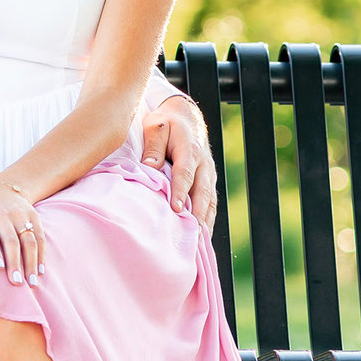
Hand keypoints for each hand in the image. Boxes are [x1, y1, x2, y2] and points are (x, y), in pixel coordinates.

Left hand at [0, 180, 45, 285]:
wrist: (3, 191)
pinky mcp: (34, 217)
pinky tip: (40, 271)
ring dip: (31, 262)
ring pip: (28, 240)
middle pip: (11, 241)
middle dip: (15, 263)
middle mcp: (2, 216)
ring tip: (31, 283)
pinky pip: (40, 237)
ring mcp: (20, 216)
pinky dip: (41, 254)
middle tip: (16, 284)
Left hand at [139, 92, 217, 231]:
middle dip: (198, 214)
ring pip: (210, 201)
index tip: (175, 209)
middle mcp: (203, 165)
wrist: (184, 117)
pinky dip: (208, 219)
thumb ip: (153, 146)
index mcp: (190, 150)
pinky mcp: (208, 181)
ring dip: (206, 221)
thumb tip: (149, 167)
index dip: (181, 192)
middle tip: (192, 235)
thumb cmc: (165, 124)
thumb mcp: (156, 127)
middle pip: (202, 192)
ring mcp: (208, 174)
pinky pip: (211, 203)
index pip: (185, 174)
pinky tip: (203, 237)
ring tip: (200, 243)